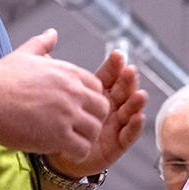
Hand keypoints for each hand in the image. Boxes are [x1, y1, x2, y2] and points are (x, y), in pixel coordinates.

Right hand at [0, 30, 110, 158]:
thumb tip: (52, 33)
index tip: (78, 109)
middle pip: (102, 108)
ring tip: (71, 142)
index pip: (97, 87)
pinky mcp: (59, 135)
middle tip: (78, 127)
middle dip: (93, 119)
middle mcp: (73, 91)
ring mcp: (67, 114)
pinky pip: (83, 149)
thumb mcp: (24, 55)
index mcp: (68, 72)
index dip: (90, 100)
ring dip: (86, 138)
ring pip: (95, 130)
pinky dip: (77, 153)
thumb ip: (42, 44)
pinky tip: (64, 152)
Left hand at [46, 48, 146, 178]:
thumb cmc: (53, 123)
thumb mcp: (51, 92)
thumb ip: (53, 66)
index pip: (108, 76)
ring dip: (135, 102)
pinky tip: (137, 118)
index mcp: (96, 93)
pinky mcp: (117, 144)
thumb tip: (49, 34)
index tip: (116, 56)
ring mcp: (115, 125)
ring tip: (139, 95)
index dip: (114, 67)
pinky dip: (134, 127)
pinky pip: (129, 135)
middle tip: (129, 71)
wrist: (51, 155)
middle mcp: (109, 107)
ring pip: (129, 110)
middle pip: (122, 91)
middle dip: (127, 81)